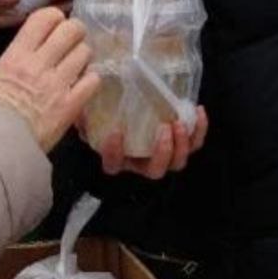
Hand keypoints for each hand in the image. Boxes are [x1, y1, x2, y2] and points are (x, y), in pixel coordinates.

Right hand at [0, 7, 99, 150]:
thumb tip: (39, 44)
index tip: (56, 25)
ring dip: (83, 56)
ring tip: (77, 65)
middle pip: (71, 30)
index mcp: (18, 54)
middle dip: (76, 32)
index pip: (44, 18)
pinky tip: (83, 84)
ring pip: (85, 52)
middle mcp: (40, 64)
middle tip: (73, 42)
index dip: (55, 17)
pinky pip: (93, 80)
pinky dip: (91, 79)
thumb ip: (21, 55)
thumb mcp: (0, 71)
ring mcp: (58, 84)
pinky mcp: (71, 104)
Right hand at [93, 108, 208, 178]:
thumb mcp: (92, 118)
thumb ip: (84, 117)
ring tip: (180, 122)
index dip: (114, 152)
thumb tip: (78, 108)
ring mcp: (163, 156)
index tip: (115, 132)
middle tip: (164, 128)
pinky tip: (198, 111)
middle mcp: (141, 163)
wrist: (133, 109)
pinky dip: (199, 130)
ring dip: (182, 144)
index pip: (113, 164)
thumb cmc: (109, 116)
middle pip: (155, 171)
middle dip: (162, 152)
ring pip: (177, 162)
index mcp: (119, 159)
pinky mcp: (180, 144)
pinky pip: (194, 144)